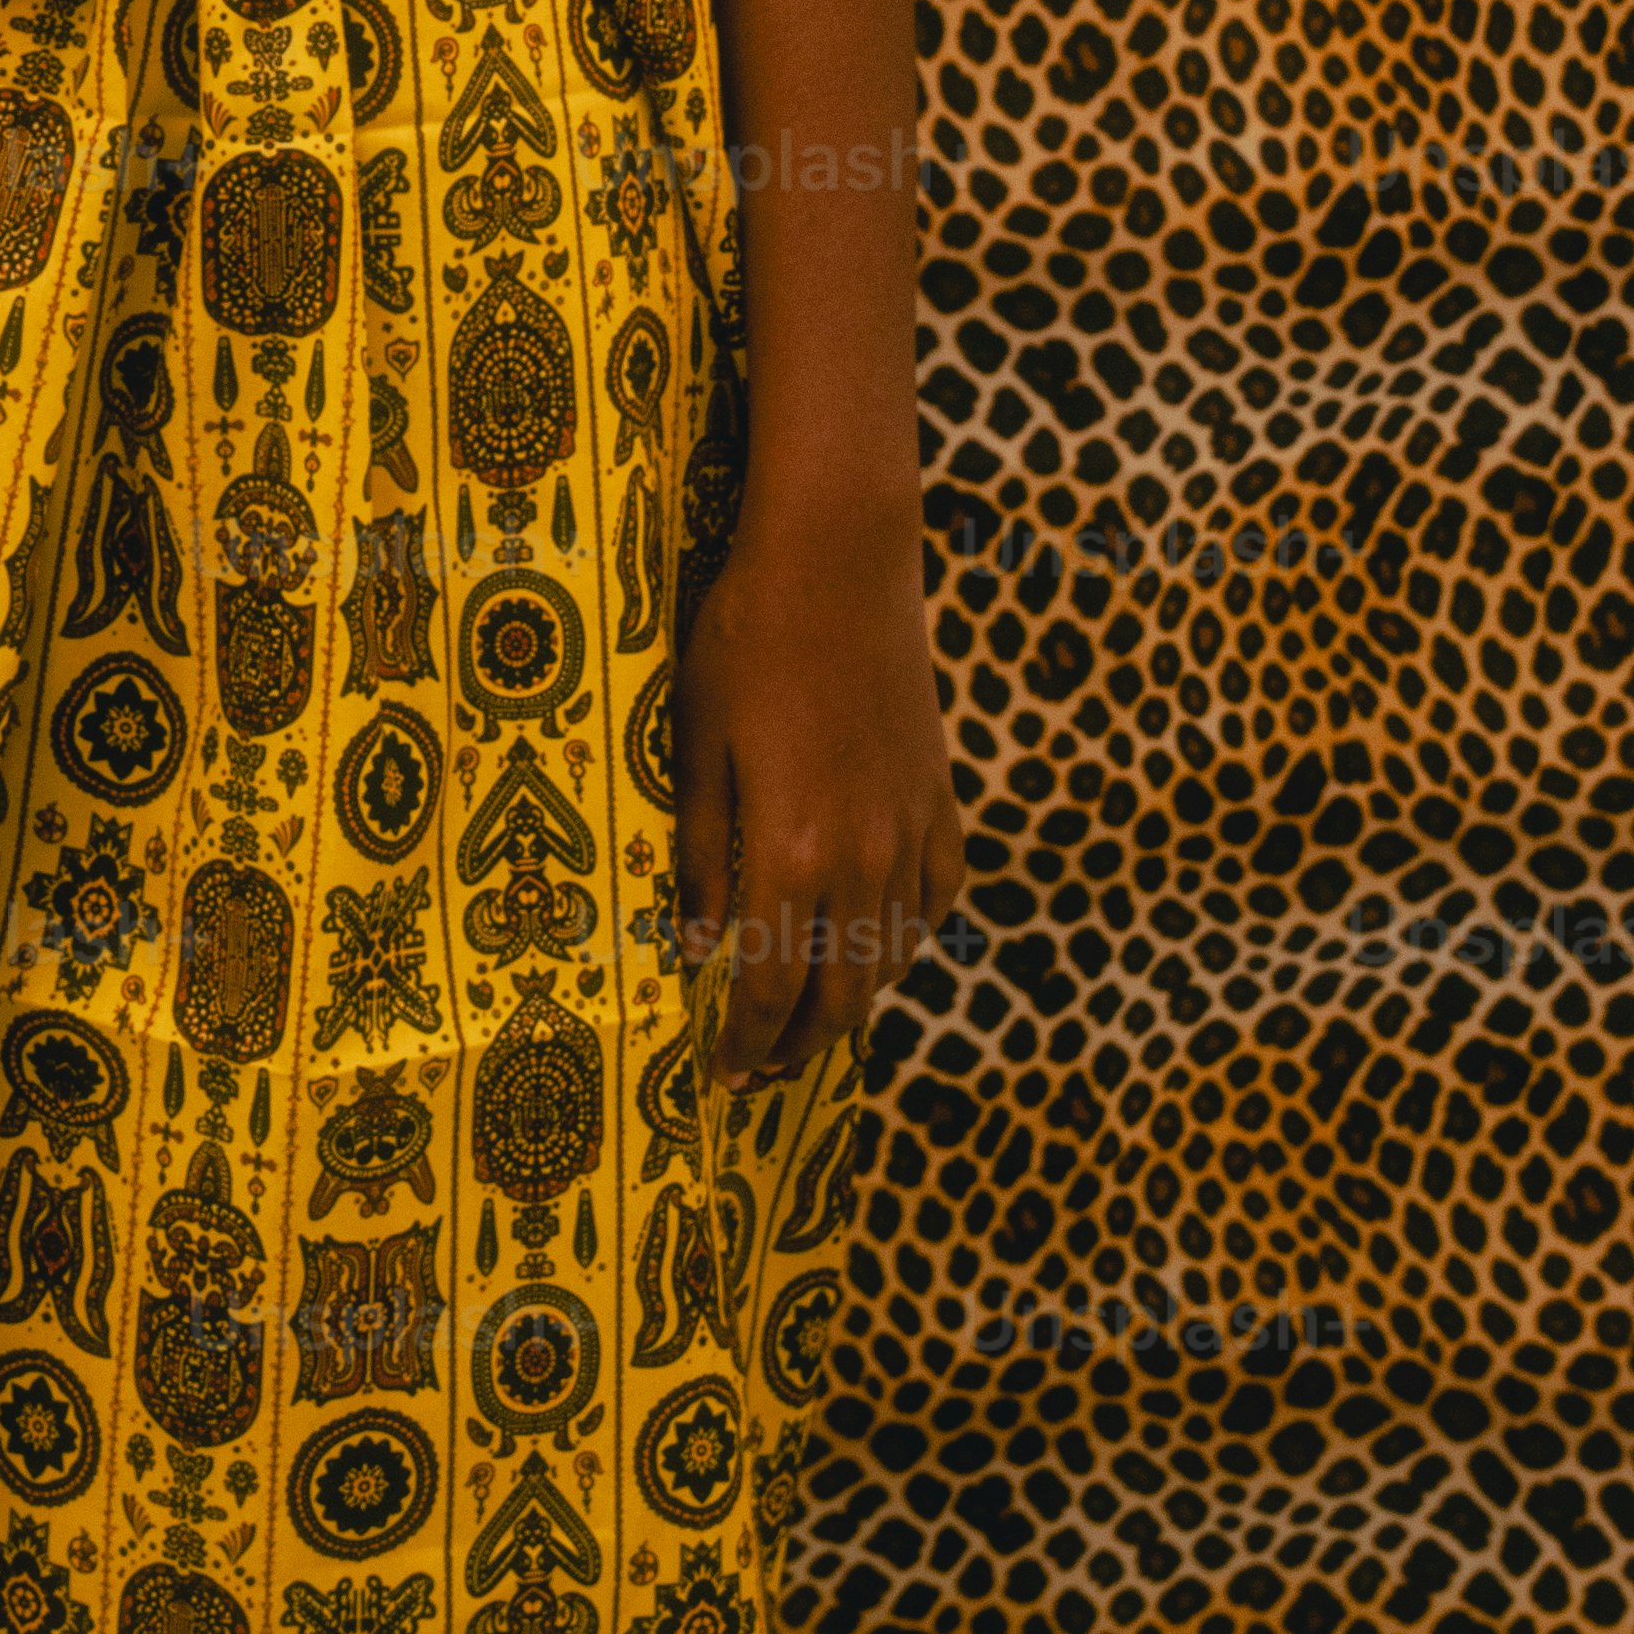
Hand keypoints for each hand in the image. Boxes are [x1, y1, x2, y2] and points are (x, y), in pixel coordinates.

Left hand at [671, 507, 966, 1086]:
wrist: (838, 559)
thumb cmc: (747, 638)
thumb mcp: (696, 741)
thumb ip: (697, 851)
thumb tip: (692, 943)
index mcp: (791, 851)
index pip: (771, 987)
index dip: (746, 1042)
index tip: (721, 1074)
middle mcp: (863, 857)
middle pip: (841, 996)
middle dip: (799, 1048)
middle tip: (761, 1071)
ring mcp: (912, 828)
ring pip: (894, 957)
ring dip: (852, 1001)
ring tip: (809, 1019)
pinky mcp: (941, 794)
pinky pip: (938, 896)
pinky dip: (909, 936)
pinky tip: (878, 941)